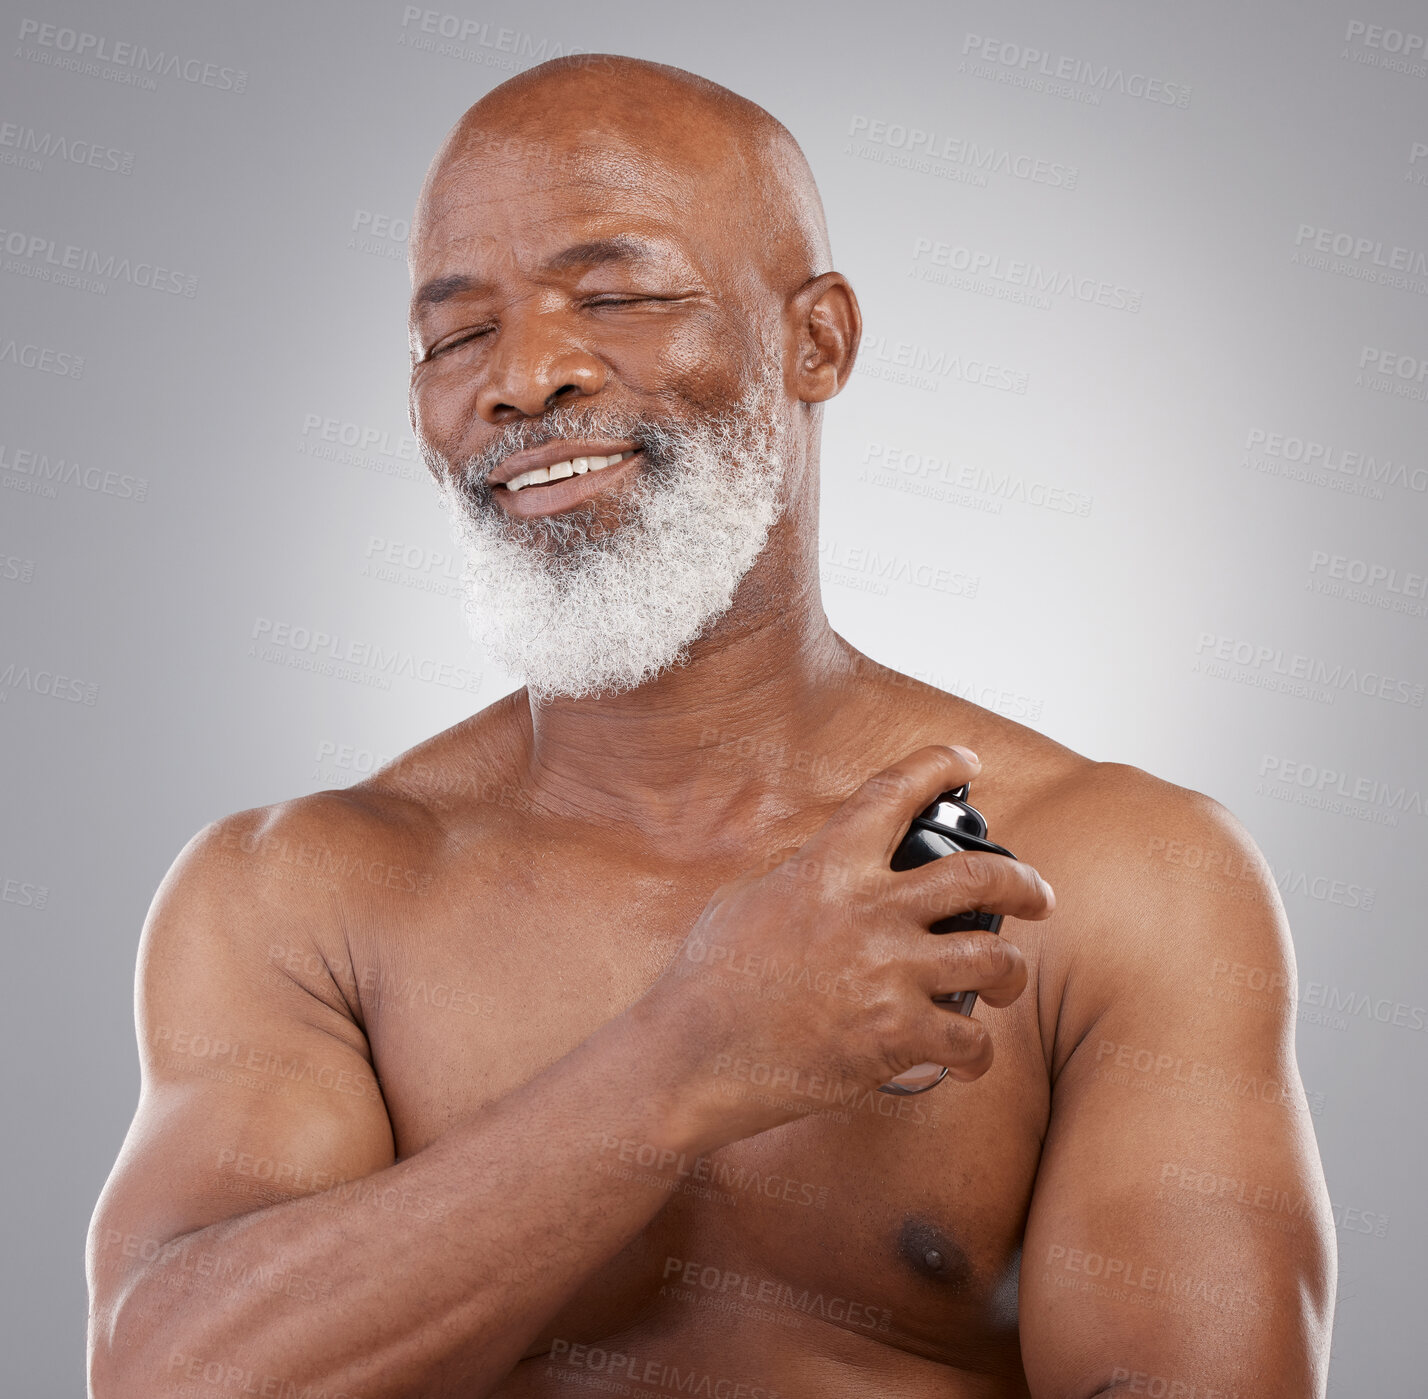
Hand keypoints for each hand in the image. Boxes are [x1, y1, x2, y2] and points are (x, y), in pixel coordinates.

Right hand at [644, 744, 1055, 1136]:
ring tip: (1005, 983)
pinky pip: (970, 1040)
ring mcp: (887, 974)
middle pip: (980, 877)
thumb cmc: (708, 979)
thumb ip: (802, 874)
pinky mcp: (894, 1038)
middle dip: (1024, 885)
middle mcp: (868, 910)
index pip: (894, 792)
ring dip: (1010, 973)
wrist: (690, 1056)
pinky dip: (976, 1053)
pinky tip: (966, 1057)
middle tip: (1038, 897)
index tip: (965, 761)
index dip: (940, 765)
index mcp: (828, 866)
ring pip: (994, 959)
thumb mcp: (748, 898)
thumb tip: (831, 866)